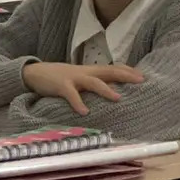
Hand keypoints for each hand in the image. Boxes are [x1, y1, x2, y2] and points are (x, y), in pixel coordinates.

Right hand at [21, 61, 144, 114]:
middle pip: (109, 71)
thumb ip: (94, 83)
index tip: (143, 75)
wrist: (36, 73)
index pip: (113, 68)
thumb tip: (112, 91)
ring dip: (106, 90)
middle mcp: (85, 72)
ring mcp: (74, 78)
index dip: (128, 70)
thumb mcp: (80, 79)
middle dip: (125, 75)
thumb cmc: (62, 78)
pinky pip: (71, 95)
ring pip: (93, 82)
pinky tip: (84, 112)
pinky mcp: (61, 86)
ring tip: (118, 97)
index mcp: (91, 71)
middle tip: (140, 80)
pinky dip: (78, 103)